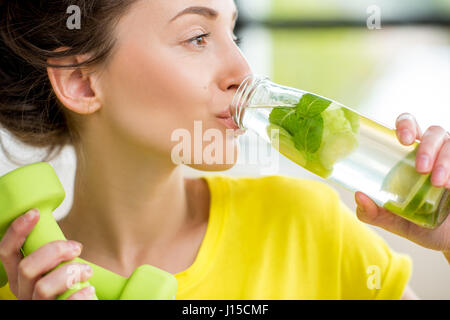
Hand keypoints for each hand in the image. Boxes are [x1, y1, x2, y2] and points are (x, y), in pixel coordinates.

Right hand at [0, 209, 94, 298]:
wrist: (76, 304)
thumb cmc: (67, 287)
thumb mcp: (52, 269)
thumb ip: (51, 256)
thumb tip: (64, 237)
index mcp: (19, 278)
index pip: (6, 252)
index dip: (16, 231)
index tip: (35, 213)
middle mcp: (22, 293)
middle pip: (27, 268)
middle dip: (54, 252)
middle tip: (77, 248)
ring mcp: (36, 306)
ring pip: (43, 288)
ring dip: (70, 273)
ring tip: (87, 271)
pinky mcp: (53, 314)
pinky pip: (65, 304)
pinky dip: (80, 294)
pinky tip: (88, 289)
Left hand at [354, 113, 449, 261]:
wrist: (445, 240)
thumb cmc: (418, 223)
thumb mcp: (392, 220)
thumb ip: (372, 212)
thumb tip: (358, 195)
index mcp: (409, 156)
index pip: (408, 126)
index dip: (406, 125)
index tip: (403, 139)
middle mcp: (433, 152)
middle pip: (433, 132)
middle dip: (427, 146)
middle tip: (420, 168)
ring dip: (444, 161)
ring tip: (437, 183)